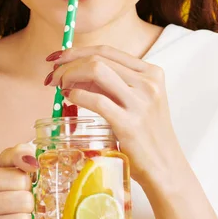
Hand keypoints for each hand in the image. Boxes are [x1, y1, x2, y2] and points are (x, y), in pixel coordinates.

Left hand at [46, 46, 186, 186]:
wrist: (165, 168)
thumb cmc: (147, 135)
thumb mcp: (137, 102)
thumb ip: (111, 85)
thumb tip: (75, 73)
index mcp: (151, 73)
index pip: (107, 50)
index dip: (77, 51)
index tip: (57, 58)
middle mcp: (148, 83)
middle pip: (98, 58)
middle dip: (68, 63)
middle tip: (52, 76)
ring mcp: (140, 102)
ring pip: (95, 70)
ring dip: (69, 75)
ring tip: (59, 87)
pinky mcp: (129, 123)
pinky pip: (96, 100)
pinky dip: (77, 95)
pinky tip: (69, 99)